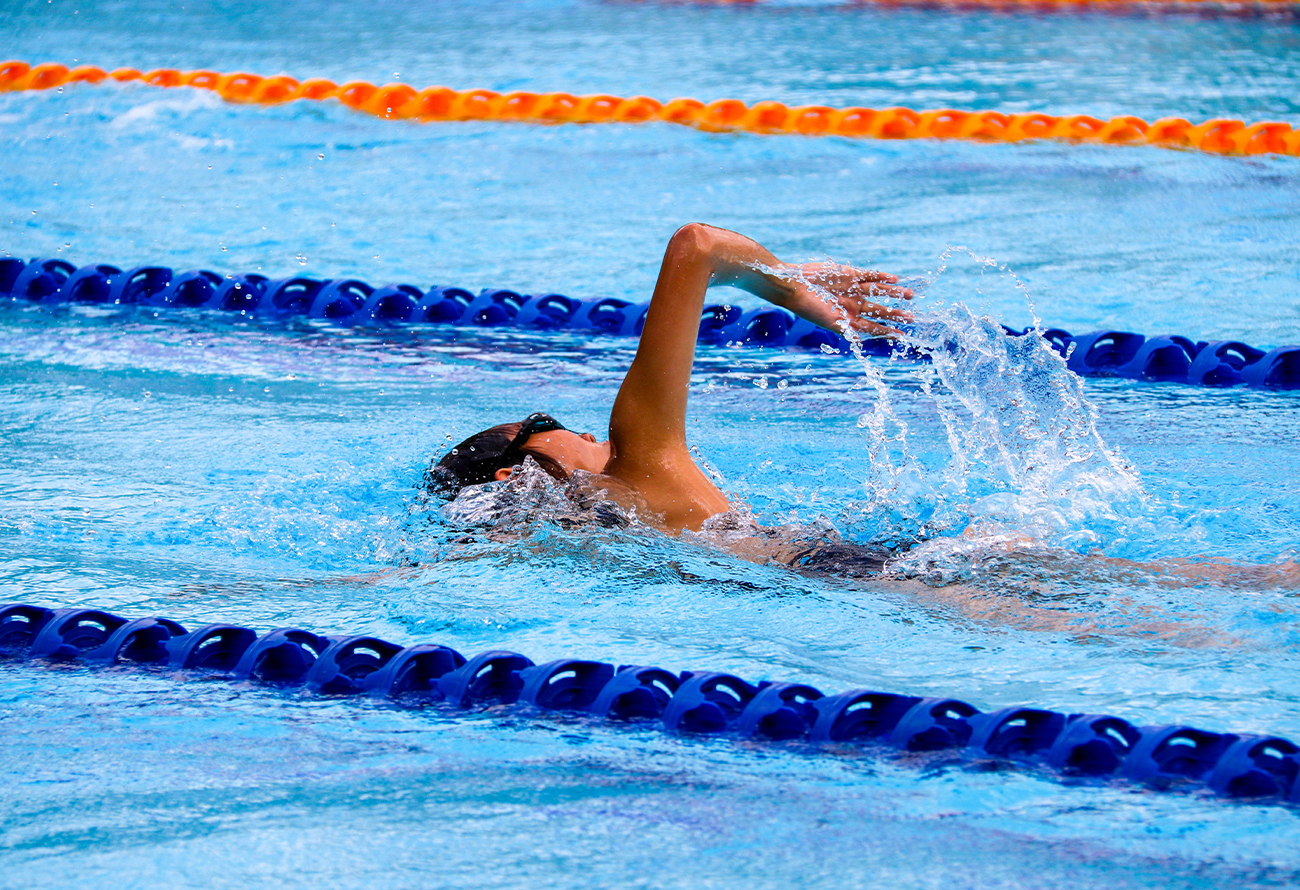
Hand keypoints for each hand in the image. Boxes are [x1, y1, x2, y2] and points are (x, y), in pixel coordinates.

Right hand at [782, 261, 912, 336]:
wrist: (794, 285)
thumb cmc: (808, 307)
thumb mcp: (828, 322)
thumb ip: (845, 329)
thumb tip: (860, 341)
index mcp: (848, 319)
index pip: (873, 327)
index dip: (888, 332)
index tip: (902, 336)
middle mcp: (853, 305)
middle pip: (879, 310)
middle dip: (895, 314)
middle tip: (911, 317)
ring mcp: (852, 289)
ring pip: (878, 292)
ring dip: (893, 293)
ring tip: (909, 294)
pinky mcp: (849, 274)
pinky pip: (869, 276)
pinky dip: (881, 277)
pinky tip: (894, 279)